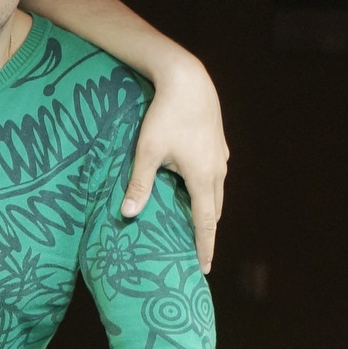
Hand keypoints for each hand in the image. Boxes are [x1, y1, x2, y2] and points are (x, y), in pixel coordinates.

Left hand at [120, 54, 227, 273]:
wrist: (188, 80)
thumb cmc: (165, 116)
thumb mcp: (147, 151)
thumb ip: (139, 184)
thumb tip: (126, 214)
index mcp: (202, 177)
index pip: (205, 222)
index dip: (205, 246)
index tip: (205, 268)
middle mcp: (217, 170)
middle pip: (214, 210)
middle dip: (206, 232)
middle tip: (199, 254)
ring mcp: (220, 156)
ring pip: (216, 191)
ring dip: (207, 210)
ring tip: (196, 226)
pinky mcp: (217, 143)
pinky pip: (214, 175)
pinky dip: (206, 189)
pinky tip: (195, 189)